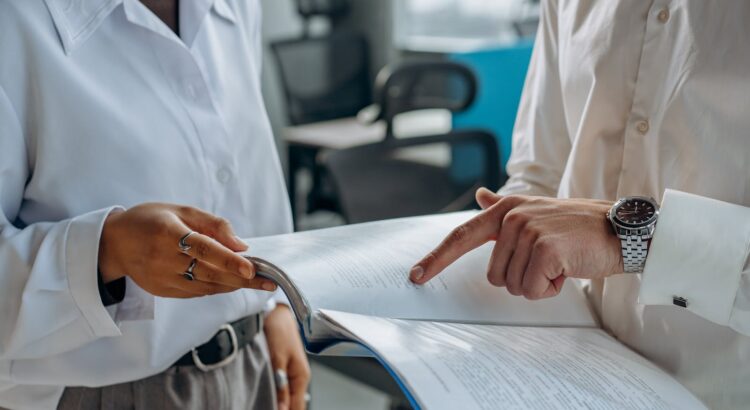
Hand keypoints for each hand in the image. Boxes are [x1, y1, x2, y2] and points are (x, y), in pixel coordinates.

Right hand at [98, 203, 276, 297]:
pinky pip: (196, 292)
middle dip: (242, 278)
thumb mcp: (181, 210)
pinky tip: (232, 283)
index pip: (204, 249)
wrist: (113, 243)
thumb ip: (212, 225)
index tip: (251, 268)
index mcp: (167, 233)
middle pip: (210, 272)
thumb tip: (241, 244)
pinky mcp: (162, 291)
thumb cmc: (150, 220)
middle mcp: (163, 259)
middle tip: (268, 281)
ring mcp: (162, 278)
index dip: (229, 260)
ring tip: (257, 282)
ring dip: (233, 285)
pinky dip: (217, 288)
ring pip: (206, 286)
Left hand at [265, 305, 309, 409]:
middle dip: (281, 409)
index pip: (297, 408)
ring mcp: (292, 374)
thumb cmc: (279, 329)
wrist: (277, 312)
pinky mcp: (284, 369)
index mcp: (302, 376)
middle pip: (294, 405)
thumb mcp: (278, 358)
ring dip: (277, 404)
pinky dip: (275, 396)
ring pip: (288, 399)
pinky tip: (265, 396)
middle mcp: (300, 377)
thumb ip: (281, 386)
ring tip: (262, 404)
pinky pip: (283, 389)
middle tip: (261, 407)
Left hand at [410, 188, 622, 299]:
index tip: (417, 275)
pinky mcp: (545, 249)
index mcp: (505, 210)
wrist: (620, 229)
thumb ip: (503, 207)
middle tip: (549, 261)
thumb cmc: (577, 227)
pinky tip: (567, 269)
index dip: (437, 257)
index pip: (461, 235)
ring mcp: (528, 231)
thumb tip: (481, 195)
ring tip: (560, 262)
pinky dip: (551, 288)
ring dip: (538, 283)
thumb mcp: (537, 211)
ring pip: (512, 286)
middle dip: (521, 278)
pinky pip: (532, 290)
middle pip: (494, 276)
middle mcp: (512, 217)